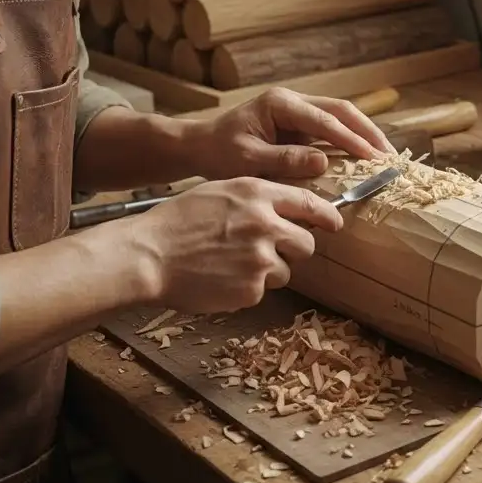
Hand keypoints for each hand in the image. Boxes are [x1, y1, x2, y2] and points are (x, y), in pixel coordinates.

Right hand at [132, 177, 343, 314]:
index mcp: (258, 195)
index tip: (334, 222)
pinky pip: (261, 291)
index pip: (309, 203)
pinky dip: (246, 288)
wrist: (148, 255)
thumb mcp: (220, 191)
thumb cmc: (177, 221)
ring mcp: (261, 259)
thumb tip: (288, 207)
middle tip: (269, 250)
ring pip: (285, 270)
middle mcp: (266, 224)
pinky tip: (220, 278)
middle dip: (294, 248)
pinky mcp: (252, 289)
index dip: (327, 215)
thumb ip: (257, 197)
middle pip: (306, 243)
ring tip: (231, 264)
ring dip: (267, 271)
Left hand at [190, 87, 396, 181]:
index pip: (325, 120)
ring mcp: (298, 111)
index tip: (372, 158)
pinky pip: (332, 130)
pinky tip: (365, 157)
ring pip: (341, 117)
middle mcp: (293, 101)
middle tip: (389, 155)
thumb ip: (284, 160)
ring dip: (364, 135)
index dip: (351, 139)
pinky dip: (351, 141)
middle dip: (368, 131)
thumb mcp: (247, 160)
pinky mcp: (300, 125)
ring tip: (385, 155)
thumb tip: (323, 161)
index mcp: (280, 104)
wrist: (200, 147)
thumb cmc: (218, 153)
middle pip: (341, 110)